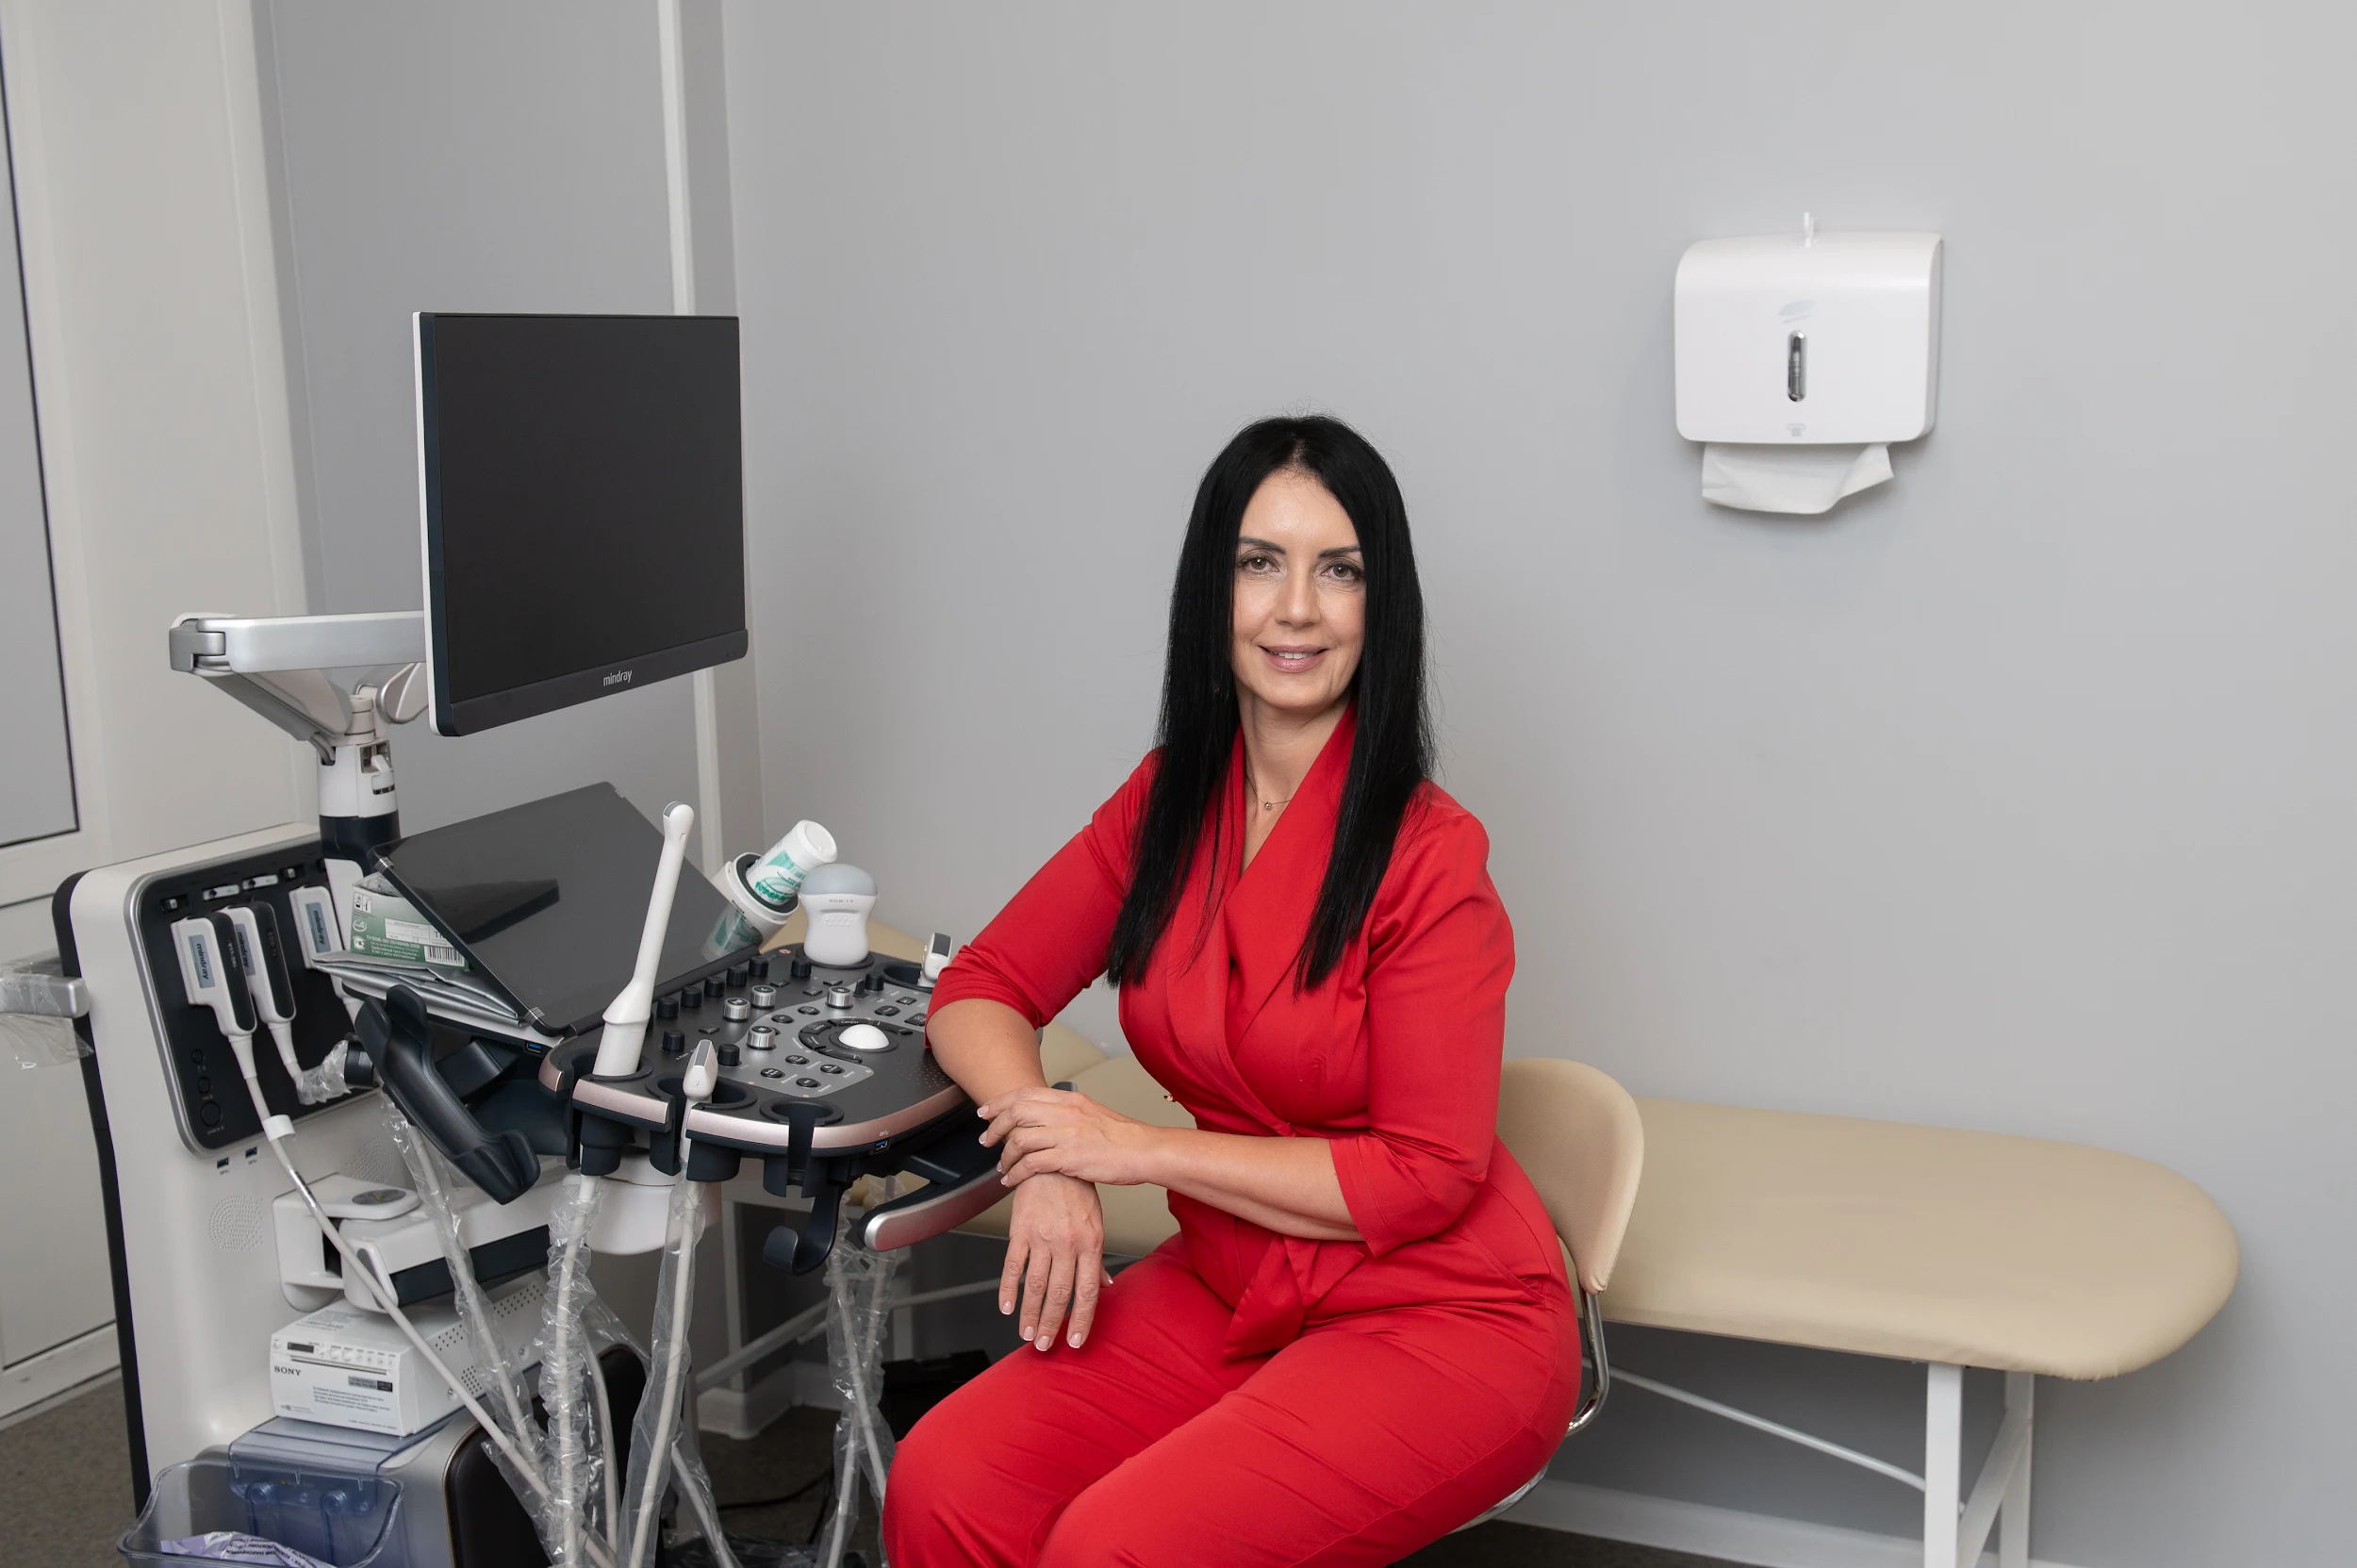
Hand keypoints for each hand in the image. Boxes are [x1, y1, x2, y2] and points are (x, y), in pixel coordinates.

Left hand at [978, 1085, 1164, 1186]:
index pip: (1025, 1094)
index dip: (1000, 1103)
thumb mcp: (1092, 1112)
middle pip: (1016, 1112)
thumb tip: (1046, 1115)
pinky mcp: (1069, 1158)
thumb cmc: (1122, 1137)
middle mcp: (1065, 1113)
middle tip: (986, 1140)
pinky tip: (1012, 1180)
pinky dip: (1016, 1173)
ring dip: (1005, 1155)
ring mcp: (1066, 1135)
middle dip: (995, 1127)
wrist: (1144, 1151)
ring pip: (1020, 1139)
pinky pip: (1031, 1165)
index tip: (986, 1112)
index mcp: (1070, 1100)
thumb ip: (1067, 1112)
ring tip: (1002, 1166)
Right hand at [1001, 1172, 1112, 1350]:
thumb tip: (1105, 1286)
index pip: (1087, 1291)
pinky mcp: (1020, 1231)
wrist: (1054, 1163)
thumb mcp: (1096, 1224)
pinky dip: (1007, 1289)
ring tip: (1027, 1333)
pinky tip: (1007, 1306)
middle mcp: (1067, 1244)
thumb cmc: (1077, 1192)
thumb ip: (1097, 1259)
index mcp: (1090, 1244)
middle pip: (1059, 1294)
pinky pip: (1012, 1265)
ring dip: (1030, 1313)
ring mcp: (1042, 1238)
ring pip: (1034, 1285)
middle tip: (1045, 1345)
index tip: (1075, 1341)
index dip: (1082, 1320)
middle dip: (1051, 1324)